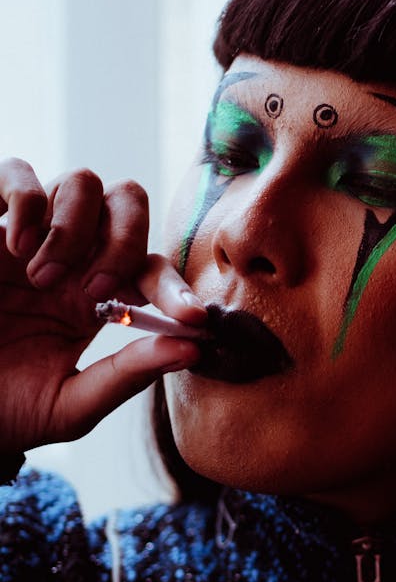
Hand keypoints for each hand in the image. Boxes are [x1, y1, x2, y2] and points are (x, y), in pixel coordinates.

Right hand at [0, 157, 205, 453]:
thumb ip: (128, 375)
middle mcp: (74, 258)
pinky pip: (15, 172)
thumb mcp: (72, 405)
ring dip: (74, 229)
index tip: (192, 320)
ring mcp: (32, 235)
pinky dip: (27, 201)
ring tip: (43, 278)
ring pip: (83, 181)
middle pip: (129, 202)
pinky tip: (18, 247)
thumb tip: (193, 349)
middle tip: (97, 291)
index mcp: (100, 298)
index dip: (178, 290)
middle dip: (127, 241)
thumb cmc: (9, 409)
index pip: (154, 271)